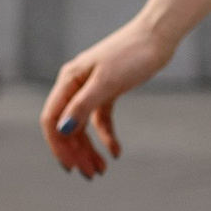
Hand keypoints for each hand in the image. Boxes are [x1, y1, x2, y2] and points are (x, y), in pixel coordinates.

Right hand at [43, 18, 176, 179]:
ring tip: (102, 170)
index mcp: (68, 80)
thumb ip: (82, 106)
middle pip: (68, 126)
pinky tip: (116, 152)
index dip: (58, 145)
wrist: (158, 35)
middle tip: (91, 175)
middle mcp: (75, 85)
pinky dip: (106, 135)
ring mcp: (91, 88)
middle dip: (77, 152)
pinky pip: (101, 119)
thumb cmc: (131, 54)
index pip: (52, 119)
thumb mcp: (106, 83)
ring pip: (83, 125)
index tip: (70, 167)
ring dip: (90, 148)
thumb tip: (63, 129)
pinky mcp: (108, 90)